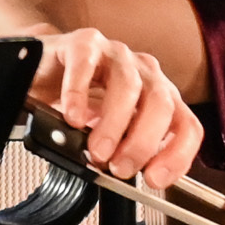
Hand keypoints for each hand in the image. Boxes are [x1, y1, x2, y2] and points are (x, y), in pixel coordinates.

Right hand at [26, 26, 203, 186]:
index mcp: (159, 97)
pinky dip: (79, 94)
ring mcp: (116, 55)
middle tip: (121, 168)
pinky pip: (86, 66)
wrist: (37, 69)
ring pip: (128, 86)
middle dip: (143, 142)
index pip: (187, 125)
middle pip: (162, 105)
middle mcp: (145, 73)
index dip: (178, 155)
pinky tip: (73, 117)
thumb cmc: (77, 103)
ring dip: (114, 124)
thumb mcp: (107, 134)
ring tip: (97, 150)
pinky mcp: (83, 45)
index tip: (155, 179)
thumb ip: (121, 150)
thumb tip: (123, 175)